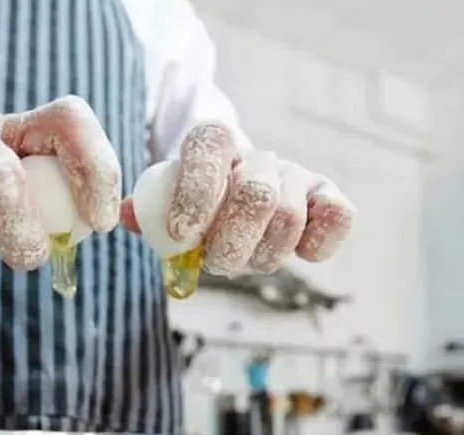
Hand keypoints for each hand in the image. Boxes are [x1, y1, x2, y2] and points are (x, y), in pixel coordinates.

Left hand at [121, 123, 354, 275]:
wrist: (237, 191)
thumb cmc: (195, 204)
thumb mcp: (165, 200)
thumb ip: (145, 207)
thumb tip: (125, 216)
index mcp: (213, 143)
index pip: (208, 149)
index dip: (196, 193)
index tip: (182, 233)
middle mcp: (259, 156)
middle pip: (255, 193)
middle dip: (231, 242)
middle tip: (216, 262)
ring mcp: (297, 176)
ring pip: (288, 217)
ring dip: (262, 254)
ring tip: (244, 260)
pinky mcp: (329, 198)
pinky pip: (339, 217)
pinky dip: (317, 243)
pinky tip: (296, 252)